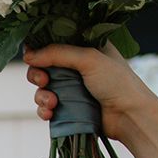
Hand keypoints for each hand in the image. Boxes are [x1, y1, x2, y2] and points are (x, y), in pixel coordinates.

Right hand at [23, 44, 157, 145]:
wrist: (129, 116)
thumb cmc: (117, 82)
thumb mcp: (89, 59)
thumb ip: (57, 53)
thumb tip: (28, 56)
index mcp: (85, 47)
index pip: (55, 41)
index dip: (40, 47)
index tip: (31, 56)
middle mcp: (77, 65)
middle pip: (43, 65)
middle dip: (38, 74)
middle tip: (43, 80)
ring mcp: (72, 87)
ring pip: (42, 88)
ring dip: (41, 96)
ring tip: (53, 103)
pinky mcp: (68, 106)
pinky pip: (45, 106)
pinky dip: (44, 110)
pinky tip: (50, 114)